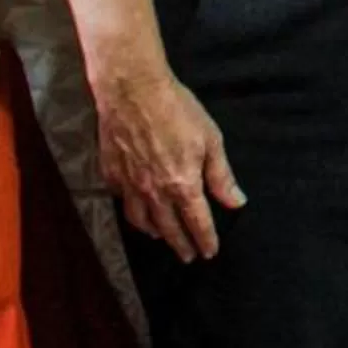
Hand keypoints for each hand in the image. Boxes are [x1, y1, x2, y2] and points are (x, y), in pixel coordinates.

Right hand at [95, 61, 243, 260]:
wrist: (132, 91)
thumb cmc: (177, 110)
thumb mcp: (211, 140)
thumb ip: (221, 176)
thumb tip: (236, 202)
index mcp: (182, 185)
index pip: (197, 222)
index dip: (205, 240)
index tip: (210, 253)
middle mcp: (154, 192)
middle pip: (168, 227)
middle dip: (181, 244)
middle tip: (188, 256)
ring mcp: (129, 184)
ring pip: (141, 220)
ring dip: (154, 232)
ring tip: (162, 237)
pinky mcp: (111, 173)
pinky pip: (123, 201)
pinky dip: (132, 211)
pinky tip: (136, 208)